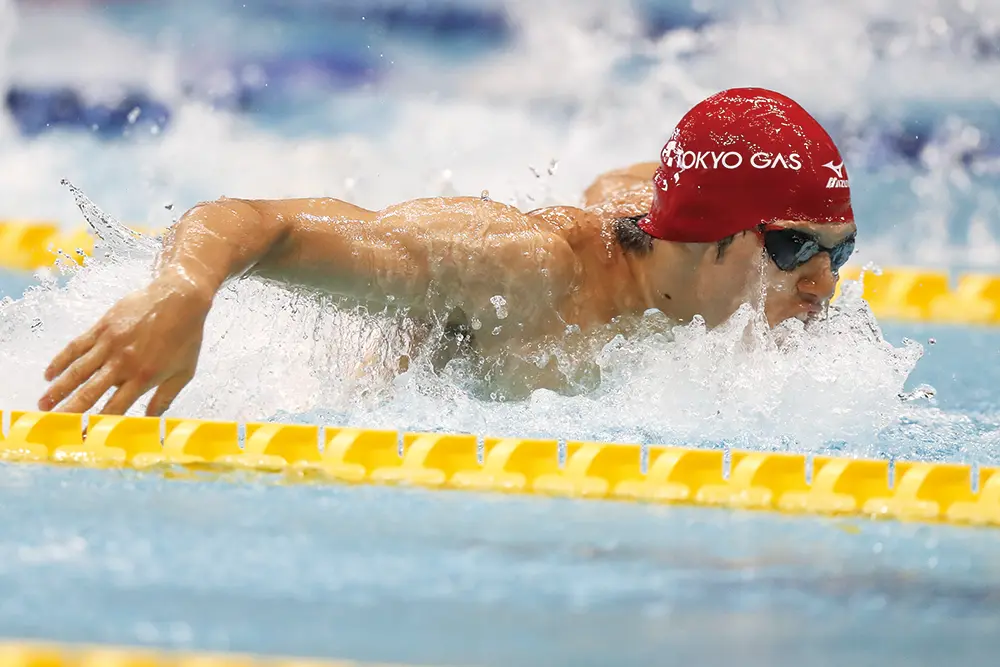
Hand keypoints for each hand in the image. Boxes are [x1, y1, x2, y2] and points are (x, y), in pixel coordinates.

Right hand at [38, 275, 213, 415]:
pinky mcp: (103, 327)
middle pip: (90, 392)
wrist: (180, 298)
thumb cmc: (186, 337)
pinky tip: (49, 373)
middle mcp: (123, 363)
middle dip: (70, 409)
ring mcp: (110, 344)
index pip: (115, 407)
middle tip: (52, 423)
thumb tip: (152, 422)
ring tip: (43, 403)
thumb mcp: (184, 373)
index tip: (84, 435)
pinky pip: (77, 346)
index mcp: (143, 377)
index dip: (99, 423)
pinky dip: (61, 360)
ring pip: (78, 370)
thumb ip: (165, 398)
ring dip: (58, 388)